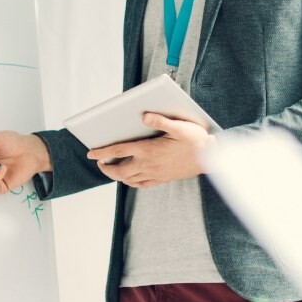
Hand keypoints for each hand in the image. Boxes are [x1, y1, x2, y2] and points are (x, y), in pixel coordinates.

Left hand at [86, 113, 214, 188]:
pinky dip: (131, 182)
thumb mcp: (179, 126)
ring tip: (111, 168)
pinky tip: (130, 178)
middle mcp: (149, 165)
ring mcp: (155, 174)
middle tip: (99, 161)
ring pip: (128, 179)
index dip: (102, 152)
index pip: (119, 151)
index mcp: (149, 150)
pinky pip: (141, 185)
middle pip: (119, 170)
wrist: (211, 158)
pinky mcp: (162, 179)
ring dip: (116, 175)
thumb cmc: (196, 140)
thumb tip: (143, 116)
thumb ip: (160, 121)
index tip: (90, 153)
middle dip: (106, 167)